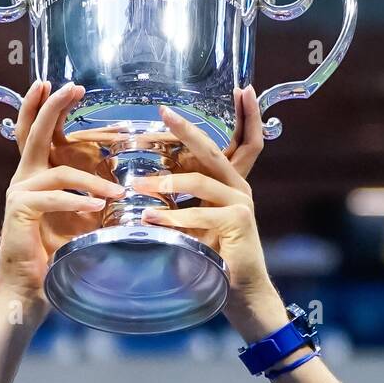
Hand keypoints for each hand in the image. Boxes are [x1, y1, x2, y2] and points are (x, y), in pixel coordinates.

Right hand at [0, 81, 125, 313]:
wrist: (29, 289)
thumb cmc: (54, 256)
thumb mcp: (79, 221)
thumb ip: (92, 200)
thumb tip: (126, 189)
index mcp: (35, 176)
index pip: (36, 133)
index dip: (45, 107)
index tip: (60, 85)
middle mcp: (23, 178)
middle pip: (35, 133)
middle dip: (53, 107)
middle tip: (73, 87)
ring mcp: (19, 193)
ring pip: (59, 173)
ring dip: (91, 182)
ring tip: (116, 196)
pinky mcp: (20, 211)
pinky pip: (53, 198)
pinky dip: (76, 202)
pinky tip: (94, 210)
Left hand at [128, 86, 284, 334]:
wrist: (241, 294)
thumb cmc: (214, 259)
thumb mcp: (194, 224)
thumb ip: (180, 203)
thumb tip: (143, 185)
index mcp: (231, 183)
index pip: (244, 140)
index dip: (246, 114)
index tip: (242, 88)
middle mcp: (239, 187)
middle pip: (213, 150)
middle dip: (188, 130)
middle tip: (166, 113)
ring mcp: (241, 203)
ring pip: (199, 182)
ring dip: (165, 184)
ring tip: (136, 187)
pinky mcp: (237, 222)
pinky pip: (199, 214)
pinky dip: (173, 217)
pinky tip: (152, 220)